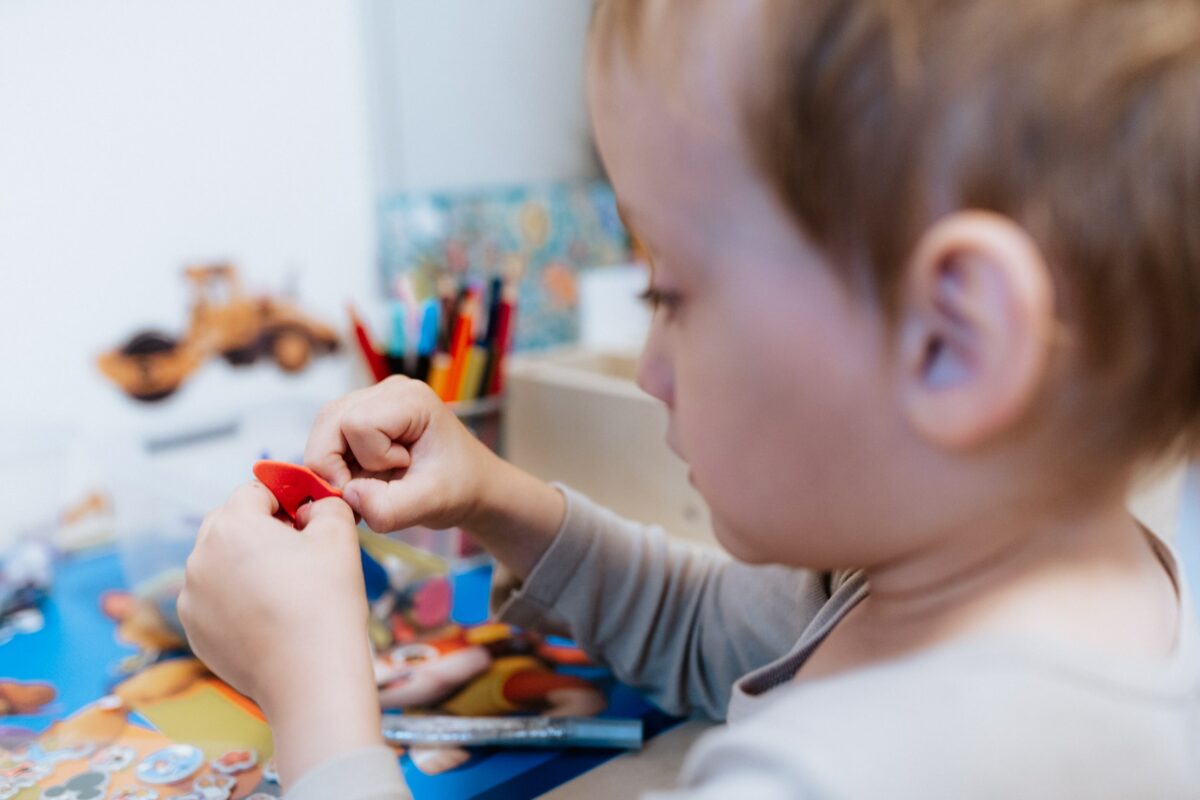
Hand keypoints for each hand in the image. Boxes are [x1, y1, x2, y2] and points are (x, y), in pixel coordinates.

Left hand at [179, 483, 382, 784]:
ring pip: (220, 563)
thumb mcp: (339, 536)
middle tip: (300, 553)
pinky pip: (215, 599)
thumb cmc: (326, 603)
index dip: (287, 499)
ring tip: (287, 590)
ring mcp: (191, 598)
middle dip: (262, 530)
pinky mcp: (195, 631)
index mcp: (231, 526)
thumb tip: (312, 507)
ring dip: (247, 564)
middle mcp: (199, 558)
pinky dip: (237, 599)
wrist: (311, 678)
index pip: (255, 491)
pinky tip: (270, 617)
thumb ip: (326, 504)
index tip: (310, 519)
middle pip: (230, 524)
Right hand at [306, 375, 566, 579]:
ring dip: (338, 465)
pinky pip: (329, 436)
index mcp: (412, 399)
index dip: (367, 460)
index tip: (399, 474)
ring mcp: (373, 398)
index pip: (356, 424)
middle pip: (329, 420)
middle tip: (371, 488)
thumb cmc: (458, 488)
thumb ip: (388, 508)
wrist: (472, 486)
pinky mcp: (363, 413)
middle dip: (338, 464)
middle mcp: (389, 390)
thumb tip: (347, 495)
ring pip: (324, 429)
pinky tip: (367, 477)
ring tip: (373, 482)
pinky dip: (339, 463)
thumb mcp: (429, 505)